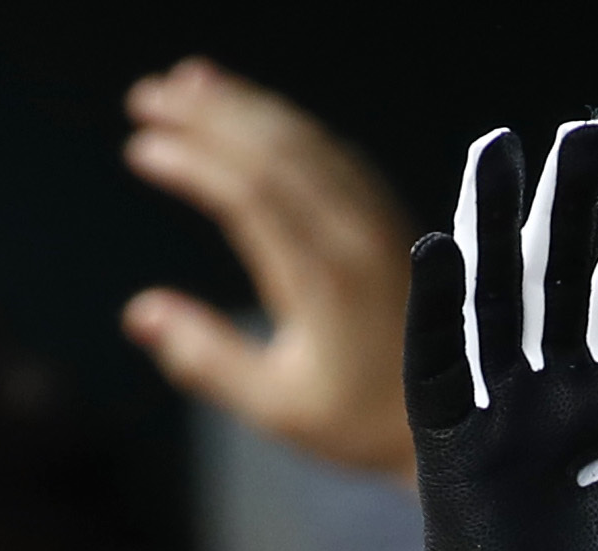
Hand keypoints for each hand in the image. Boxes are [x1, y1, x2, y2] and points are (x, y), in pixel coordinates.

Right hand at [120, 60, 414, 477]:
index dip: (192, 162)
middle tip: (147, 94)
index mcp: (323, 280)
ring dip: (245, 105)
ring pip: (307, 140)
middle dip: (207, 114)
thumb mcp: (277, 406)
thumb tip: (138, 312)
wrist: (458, 419)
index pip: (249, 195)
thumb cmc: (360, 422)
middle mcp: (355, 237)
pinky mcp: (391, 219)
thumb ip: (206, 358)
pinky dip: (288, 124)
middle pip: (274, 150)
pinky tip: (252, 112)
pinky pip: (335, 152)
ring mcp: (379, 222)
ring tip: (187, 82)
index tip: (140, 146)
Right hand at [406, 123, 597, 550]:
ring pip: (494, 299)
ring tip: (499, 152)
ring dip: (495, 228)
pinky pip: (440, 361)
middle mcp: (558, 392)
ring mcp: (500, 412)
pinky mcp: (450, 443)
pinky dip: (439, 307)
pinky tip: (444, 248)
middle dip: (566, 206)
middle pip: (558, 276)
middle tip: (579, 134)